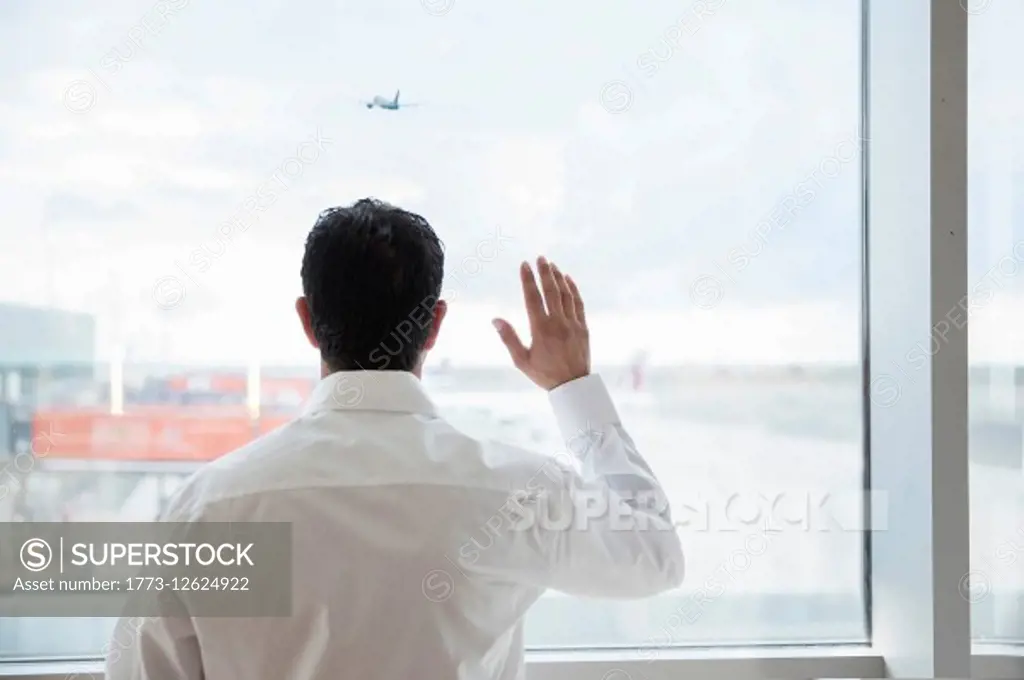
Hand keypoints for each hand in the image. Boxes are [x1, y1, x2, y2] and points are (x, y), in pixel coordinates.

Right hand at [493, 256, 590, 390]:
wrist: (573, 386)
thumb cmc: (544, 374)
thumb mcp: (521, 360)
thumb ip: (509, 338)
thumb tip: (496, 319)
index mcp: (540, 329)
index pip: (533, 298)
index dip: (528, 280)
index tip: (524, 265)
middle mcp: (558, 323)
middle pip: (551, 291)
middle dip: (544, 272)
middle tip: (540, 258)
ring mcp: (572, 324)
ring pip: (566, 295)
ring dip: (558, 278)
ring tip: (552, 265)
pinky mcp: (583, 328)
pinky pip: (578, 304)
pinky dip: (573, 290)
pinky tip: (568, 280)